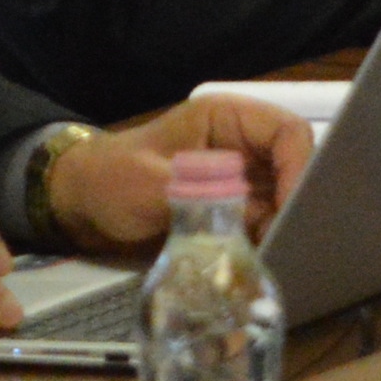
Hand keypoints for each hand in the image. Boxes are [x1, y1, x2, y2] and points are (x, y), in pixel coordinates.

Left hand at [42, 94, 318, 250]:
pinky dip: (265, 241)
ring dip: (283, 227)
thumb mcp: (151, 185)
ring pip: (285, 199)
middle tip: (292, 239)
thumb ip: (202, 198)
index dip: (301, 167)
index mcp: (228, 120)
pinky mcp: (234, 210)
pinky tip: (259, 260)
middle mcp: (244, 146)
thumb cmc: (110, 180)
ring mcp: (241, 179)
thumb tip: (254, 220)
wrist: (80, 205)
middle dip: (297, 203)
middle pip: (296, 167)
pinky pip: (264, 223)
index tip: (292, 210)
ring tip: (276, 255)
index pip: (288, 132)